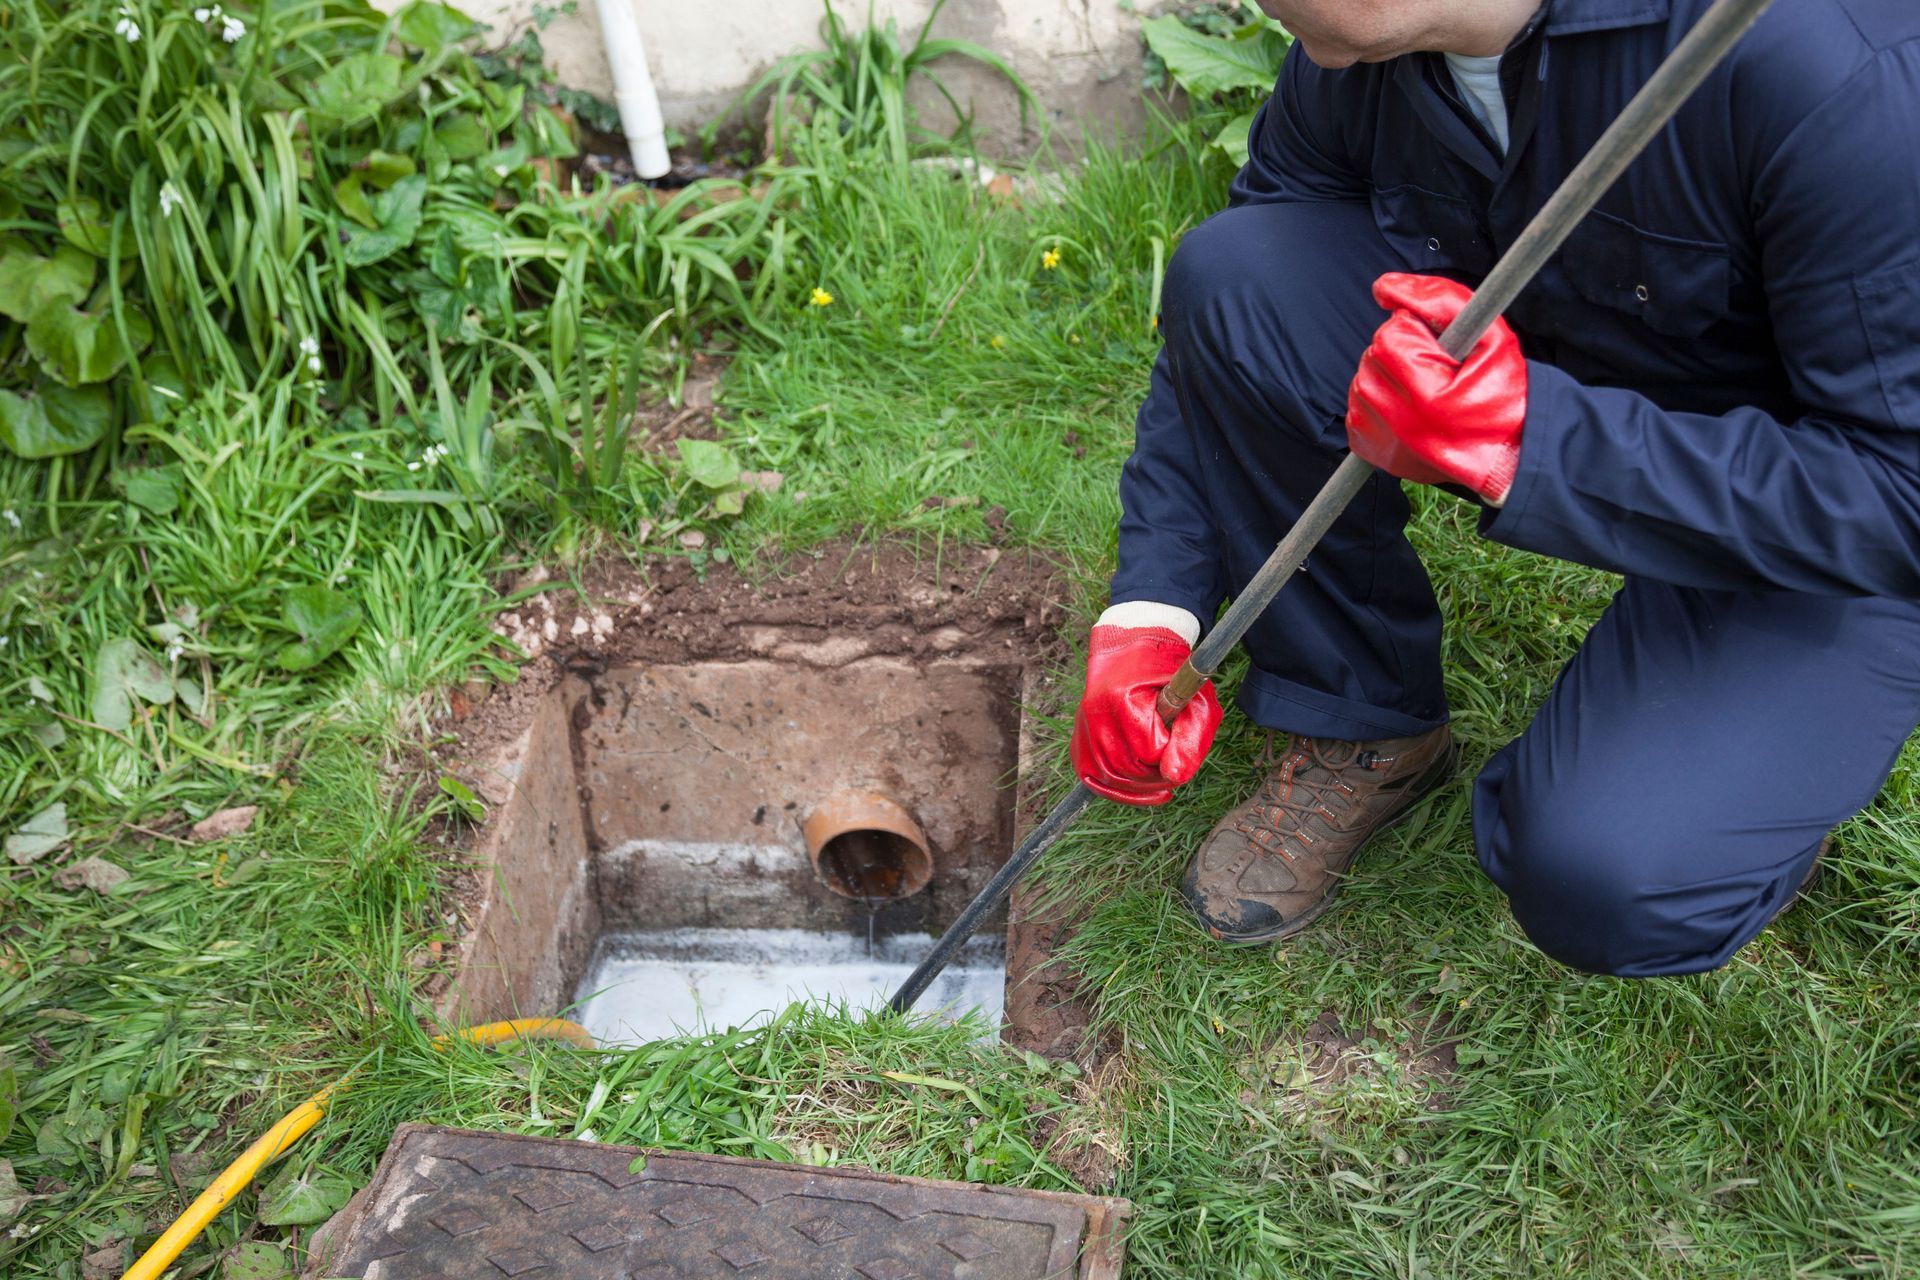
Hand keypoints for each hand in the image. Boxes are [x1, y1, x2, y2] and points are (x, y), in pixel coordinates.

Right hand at [1070, 624, 1222, 805]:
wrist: (1133, 646)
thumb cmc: (1170, 674)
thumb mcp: (1196, 700)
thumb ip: (1191, 739)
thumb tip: (1175, 777)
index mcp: (1124, 699)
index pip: (1149, 752)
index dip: (1171, 753)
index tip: (1181, 738)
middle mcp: (1096, 713)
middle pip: (1126, 770)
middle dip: (1156, 775)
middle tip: (1174, 762)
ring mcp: (1084, 726)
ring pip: (1108, 778)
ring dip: (1138, 784)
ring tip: (1159, 773)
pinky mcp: (1079, 737)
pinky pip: (1090, 775)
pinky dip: (1114, 787)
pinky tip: (1136, 785)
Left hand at [1345, 272, 1525, 504]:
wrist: (1512, 451)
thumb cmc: (1506, 392)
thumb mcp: (1491, 335)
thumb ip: (1440, 299)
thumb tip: (1384, 286)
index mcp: (1427, 397)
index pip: (1390, 336)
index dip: (1416, 332)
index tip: (1442, 349)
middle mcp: (1400, 425)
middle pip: (1372, 358)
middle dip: (1401, 353)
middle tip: (1436, 370)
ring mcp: (1384, 443)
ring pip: (1362, 381)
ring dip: (1388, 376)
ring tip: (1425, 388)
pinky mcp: (1375, 454)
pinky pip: (1356, 410)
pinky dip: (1378, 402)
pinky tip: (1408, 407)